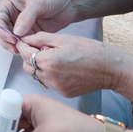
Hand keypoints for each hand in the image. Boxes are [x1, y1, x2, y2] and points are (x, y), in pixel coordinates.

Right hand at [0, 0, 76, 51]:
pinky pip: (23, 44)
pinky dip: (24, 48)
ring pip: (10, 39)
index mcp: (9, 4)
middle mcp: (12, 15)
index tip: (12, 39)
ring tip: (23, 51)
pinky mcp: (30, 34)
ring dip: (14, 46)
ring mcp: (21, 26)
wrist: (69, 2)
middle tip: (16, 48)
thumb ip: (26, 17)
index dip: (1, 30)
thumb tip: (16, 32)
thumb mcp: (38, 3)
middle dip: (6, 41)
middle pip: (1, 31)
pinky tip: (30, 51)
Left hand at [17, 32, 132, 96]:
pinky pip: (49, 83)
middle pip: (28, 66)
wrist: (109, 68)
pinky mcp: (63, 93)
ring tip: (54, 58)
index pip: (24, 53)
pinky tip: (63, 68)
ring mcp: (56, 87)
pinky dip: (51, 75)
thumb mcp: (62, 38)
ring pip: (37, 76)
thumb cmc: (89, 50)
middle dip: (30, 57)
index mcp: (47, 61)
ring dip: (40, 67)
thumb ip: (40, 38)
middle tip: (41, 49)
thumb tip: (24, 38)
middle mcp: (49, 77)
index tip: (25, 41)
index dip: (23, 45)